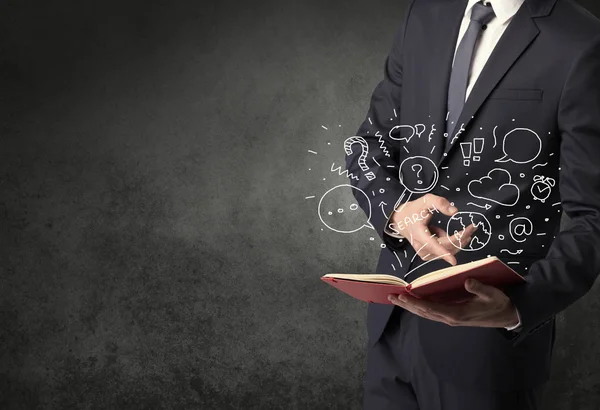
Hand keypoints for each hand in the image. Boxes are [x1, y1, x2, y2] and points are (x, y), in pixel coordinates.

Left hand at [387, 278, 519, 327]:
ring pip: (426, 313)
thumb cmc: (499, 303)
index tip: (403, 297)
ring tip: (397, 299)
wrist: (507, 316)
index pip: (431, 308)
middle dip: (407, 305)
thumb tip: (467, 281)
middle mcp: (450, 318)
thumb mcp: (492, 294)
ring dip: (411, 306)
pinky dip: (420, 307)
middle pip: (424, 312)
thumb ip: (479, 288)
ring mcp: (450, 318)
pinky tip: (413, 302)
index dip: (416, 303)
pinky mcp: (452, 316)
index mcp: (457, 314)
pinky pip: (432, 312)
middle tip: (391, 297)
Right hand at [388, 193, 477, 264]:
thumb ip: (439, 203)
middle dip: (461, 238)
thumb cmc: (414, 210)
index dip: (444, 253)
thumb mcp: (425, 201)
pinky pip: (445, 251)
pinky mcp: (428, 255)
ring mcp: (424, 253)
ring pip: (448, 251)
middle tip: (473, 227)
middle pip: (446, 247)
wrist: (401, 221)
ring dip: (459, 241)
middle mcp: (421, 247)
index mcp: (419, 234)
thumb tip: (455, 212)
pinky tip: (442, 233)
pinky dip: (450, 243)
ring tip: (465, 229)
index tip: (453, 262)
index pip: (433, 245)